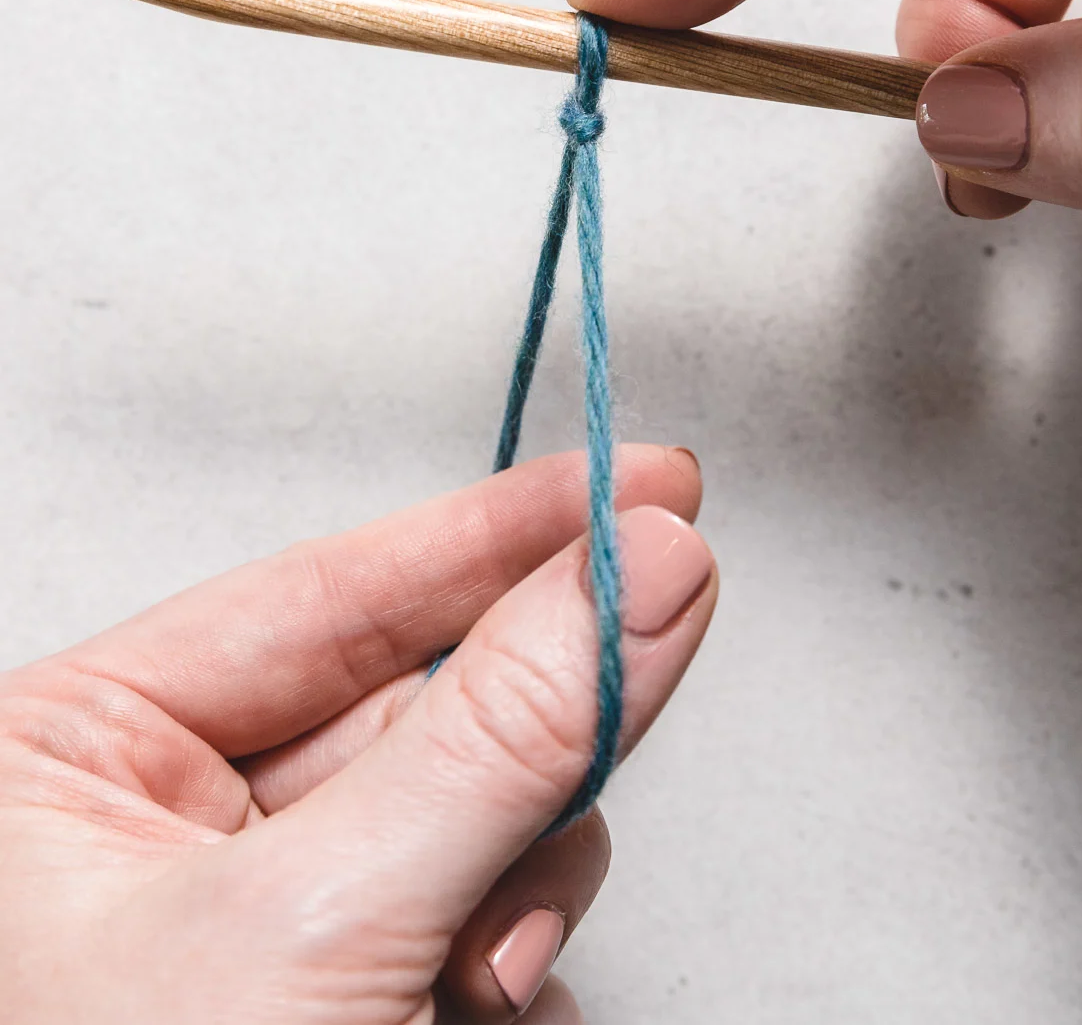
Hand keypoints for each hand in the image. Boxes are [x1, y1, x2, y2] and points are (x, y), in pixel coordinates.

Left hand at [0, 445, 712, 1023]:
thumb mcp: (317, 931)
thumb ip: (500, 736)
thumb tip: (643, 571)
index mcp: (68, 751)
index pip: (335, 584)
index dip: (505, 525)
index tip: (643, 477)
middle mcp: (146, 815)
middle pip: (410, 698)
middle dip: (522, 732)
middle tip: (646, 660)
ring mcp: (236, 909)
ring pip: (454, 813)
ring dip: (512, 878)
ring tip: (475, 978)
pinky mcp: (315, 987)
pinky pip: (455, 909)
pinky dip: (497, 955)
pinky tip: (474, 1012)